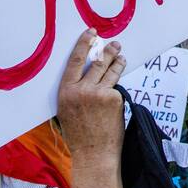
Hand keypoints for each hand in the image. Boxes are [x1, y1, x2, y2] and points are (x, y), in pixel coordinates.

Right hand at [56, 29, 126, 167]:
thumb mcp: (67, 110)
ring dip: (117, 62)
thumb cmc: (78, 135)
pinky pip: (116, 89)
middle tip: (114, 44)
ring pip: (111, 72)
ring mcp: (99, 93)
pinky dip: (117, 90)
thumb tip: (86, 72)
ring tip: (121, 56)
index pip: (76, 60)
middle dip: (107, 51)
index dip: (84, 44)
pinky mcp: (114, 99)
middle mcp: (82, 89)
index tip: (91, 33)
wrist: (93, 154)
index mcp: (66, 91)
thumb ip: (74, 91)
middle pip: (97, 63)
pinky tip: (116, 97)